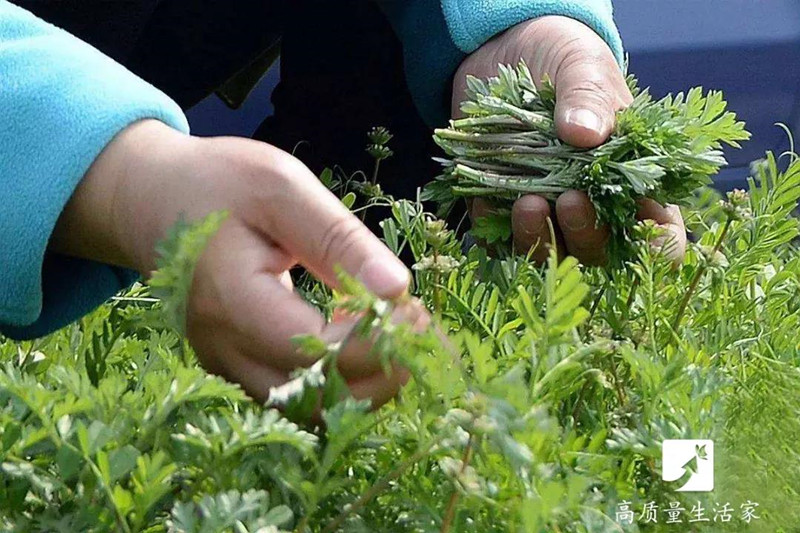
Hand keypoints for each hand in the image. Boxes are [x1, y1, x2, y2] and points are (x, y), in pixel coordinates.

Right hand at [52, 120, 428, 405]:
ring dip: (364, 384)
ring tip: (395, 332)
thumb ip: (339, 239)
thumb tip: (398, 290)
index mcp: (231, 301)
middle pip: (316, 400)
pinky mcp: (236, 366)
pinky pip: (296, 397)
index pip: (317, 355)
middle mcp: (223, 349)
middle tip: (417, 327)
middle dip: (381, 374)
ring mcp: (226, 365)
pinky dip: (339, 381)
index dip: (377, 343)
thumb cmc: (218, 183)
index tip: (416, 312)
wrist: (153, 200)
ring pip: (309, 410)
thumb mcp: (282, 189)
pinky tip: (361, 338)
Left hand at [453, 16, 686, 264]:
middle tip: (569, 199)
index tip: (636, 230)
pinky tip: (489, 195)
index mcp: (636, 181)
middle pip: (597, 253)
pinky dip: (494, 225)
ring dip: (538, 238)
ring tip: (527, 203)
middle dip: (585, 234)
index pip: (661, 238)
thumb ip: (589, 96)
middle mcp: (594, 208)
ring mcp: (548, 215)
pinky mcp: (503, 213)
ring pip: (547, 255)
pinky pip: (498, 240)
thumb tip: (586, 135)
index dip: (655, 248)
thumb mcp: (582, 65)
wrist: (502, 53)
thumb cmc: (561, 58)